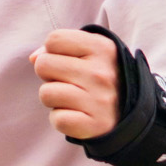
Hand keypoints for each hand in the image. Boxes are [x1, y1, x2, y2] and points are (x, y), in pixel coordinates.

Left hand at [33, 27, 117, 141]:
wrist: (131, 114)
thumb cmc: (101, 79)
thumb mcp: (91, 52)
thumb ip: (62, 46)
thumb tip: (34, 58)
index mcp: (102, 48)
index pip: (54, 39)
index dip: (53, 51)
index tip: (67, 62)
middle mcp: (101, 73)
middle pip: (43, 65)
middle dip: (50, 75)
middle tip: (68, 83)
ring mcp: (99, 100)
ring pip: (46, 93)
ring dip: (54, 98)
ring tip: (72, 99)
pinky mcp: (94, 125)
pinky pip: (57, 119)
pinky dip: (61, 119)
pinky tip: (76, 115)